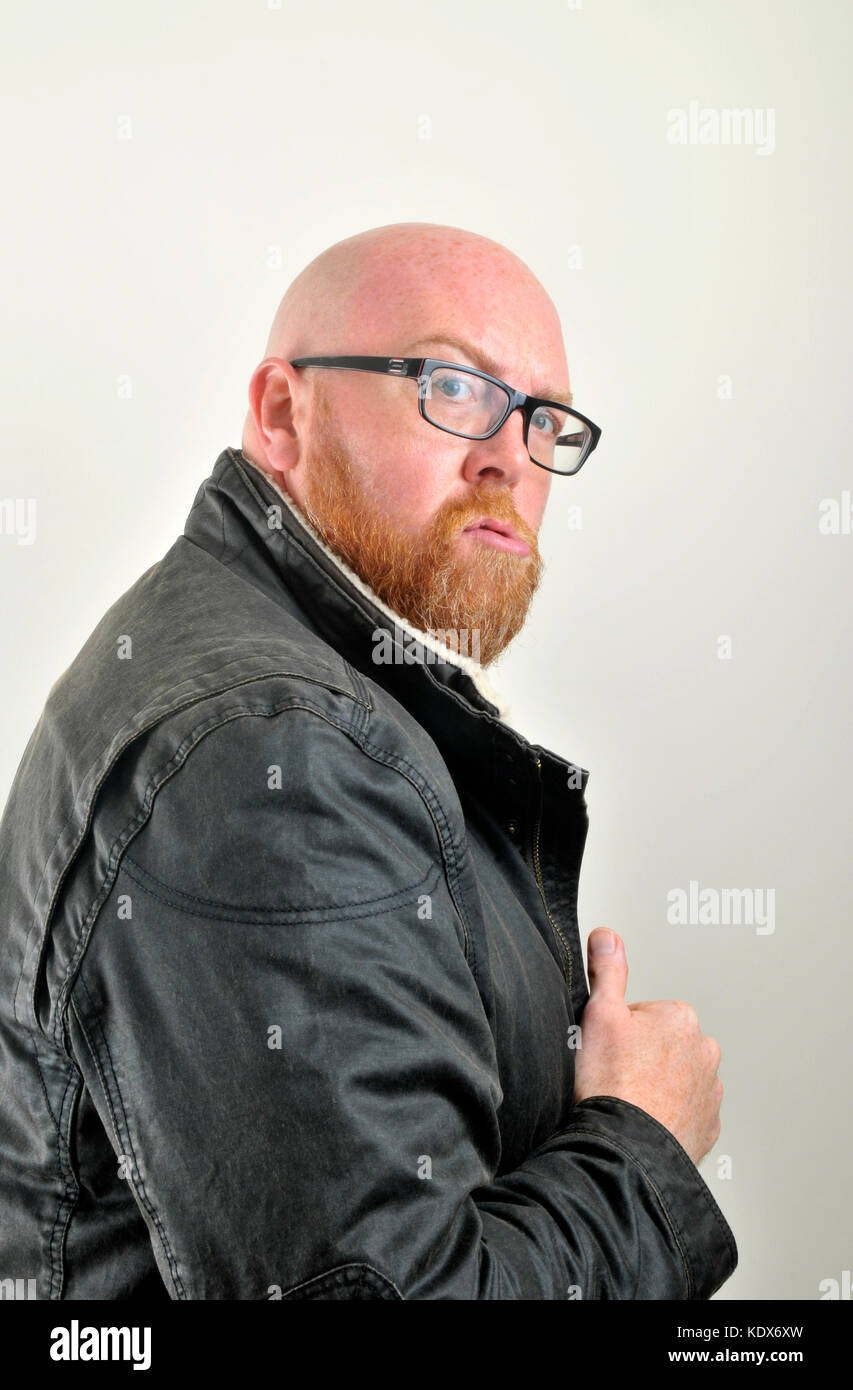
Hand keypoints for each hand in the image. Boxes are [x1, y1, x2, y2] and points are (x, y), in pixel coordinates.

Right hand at [573, 928, 723, 1164]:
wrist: (626, 1150)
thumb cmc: (611, 1085)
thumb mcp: (598, 1014)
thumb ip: (607, 970)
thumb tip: (607, 936)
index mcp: (680, 1018)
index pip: (643, 1014)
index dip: (619, 1031)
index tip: (608, 1050)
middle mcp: (704, 1051)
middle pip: (663, 1045)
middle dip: (642, 1057)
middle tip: (615, 1076)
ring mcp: (709, 1092)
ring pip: (676, 1079)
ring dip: (656, 1087)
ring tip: (628, 1101)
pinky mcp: (707, 1127)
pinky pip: (685, 1113)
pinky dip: (667, 1116)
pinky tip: (643, 1122)